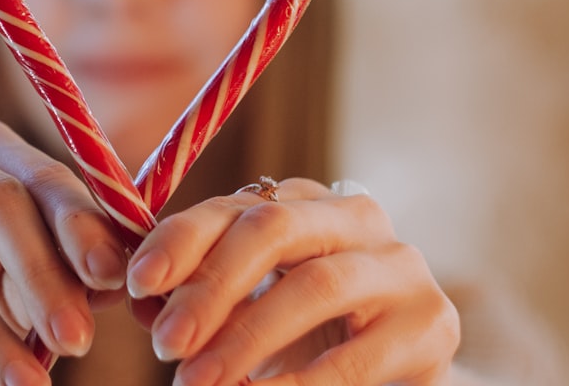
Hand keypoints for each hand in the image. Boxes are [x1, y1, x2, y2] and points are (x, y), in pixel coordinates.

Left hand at [126, 178, 459, 385]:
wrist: (395, 375)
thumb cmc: (304, 334)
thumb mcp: (247, 307)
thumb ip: (198, 297)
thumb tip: (142, 300)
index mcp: (301, 200)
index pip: (231, 206)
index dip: (180, 241)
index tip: (136, 283)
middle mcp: (353, 215)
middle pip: (271, 230)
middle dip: (210, 287)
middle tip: (164, 344)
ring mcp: (399, 264)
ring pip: (313, 287)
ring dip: (245, 339)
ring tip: (196, 382)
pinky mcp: (431, 321)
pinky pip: (356, 355)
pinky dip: (300, 384)